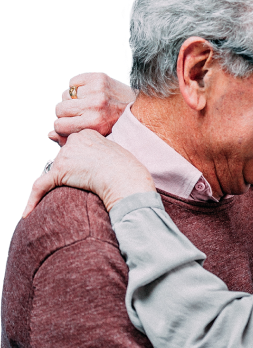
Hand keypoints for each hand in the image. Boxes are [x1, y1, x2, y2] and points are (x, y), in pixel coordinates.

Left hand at [23, 130, 155, 217]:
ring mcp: (65, 156)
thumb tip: (96, 165)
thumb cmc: (129, 171)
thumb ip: (102, 153)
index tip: (88, 170)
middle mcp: (74, 140)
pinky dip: (33, 200)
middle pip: (64, 157)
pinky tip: (28, 213)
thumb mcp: (117, 154)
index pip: (76, 146)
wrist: (127, 180)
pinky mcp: (59, 172)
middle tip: (87, 182)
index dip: (81, 161)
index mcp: (88, 133)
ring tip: (80, 192)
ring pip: (55, 172)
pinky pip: (40, 186)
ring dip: (63, 184)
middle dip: (71, 171)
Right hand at [49, 73, 136, 145]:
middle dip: (65, 113)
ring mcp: (97, 90)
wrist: (138, 108)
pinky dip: (77, 87)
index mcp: (93, 124)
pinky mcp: (98, 78)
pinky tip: (89, 93)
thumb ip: (72, 139)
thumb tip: (49, 134)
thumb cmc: (114, 126)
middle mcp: (95, 106)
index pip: (59, 125)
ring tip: (86, 104)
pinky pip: (73, 81)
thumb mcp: (95, 138)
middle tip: (78, 114)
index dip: (62, 126)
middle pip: (59, 109)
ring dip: (72, 99)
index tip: (70, 125)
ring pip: (65, 95)